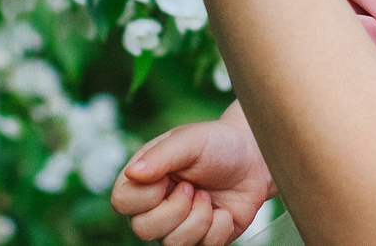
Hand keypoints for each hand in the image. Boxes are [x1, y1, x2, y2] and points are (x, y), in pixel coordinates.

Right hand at [112, 110, 276, 245]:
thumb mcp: (190, 141)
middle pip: (143, 230)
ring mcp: (177, 226)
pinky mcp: (201, 240)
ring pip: (172, 243)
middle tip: (193, 188)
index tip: (169, 177)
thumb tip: (132, 173)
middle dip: (175, 209)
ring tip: (207, 197)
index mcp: (144, 180)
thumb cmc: (217, 144)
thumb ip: (160, 156)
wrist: (253, 160)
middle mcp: (155, 207)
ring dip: (199, 218)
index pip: (122, 202)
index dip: (146, 195)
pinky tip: (222, 211)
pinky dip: (218, 228)